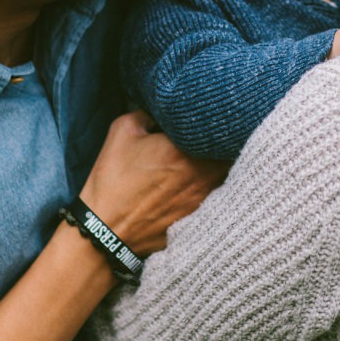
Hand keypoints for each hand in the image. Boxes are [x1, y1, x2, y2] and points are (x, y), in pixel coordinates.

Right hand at [78, 111, 226, 258]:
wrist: (107, 229)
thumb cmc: (113, 179)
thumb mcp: (122, 132)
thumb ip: (148, 112)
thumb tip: (163, 111)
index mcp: (185, 148)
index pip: (220, 127)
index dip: (220, 119)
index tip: (212, 116)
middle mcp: (203, 173)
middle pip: (231, 151)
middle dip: (224, 141)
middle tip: (215, 134)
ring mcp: (205, 198)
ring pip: (228, 174)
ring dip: (222, 164)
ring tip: (207, 158)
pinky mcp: (201, 216)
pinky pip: (219, 196)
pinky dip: (214, 186)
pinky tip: (195, 184)